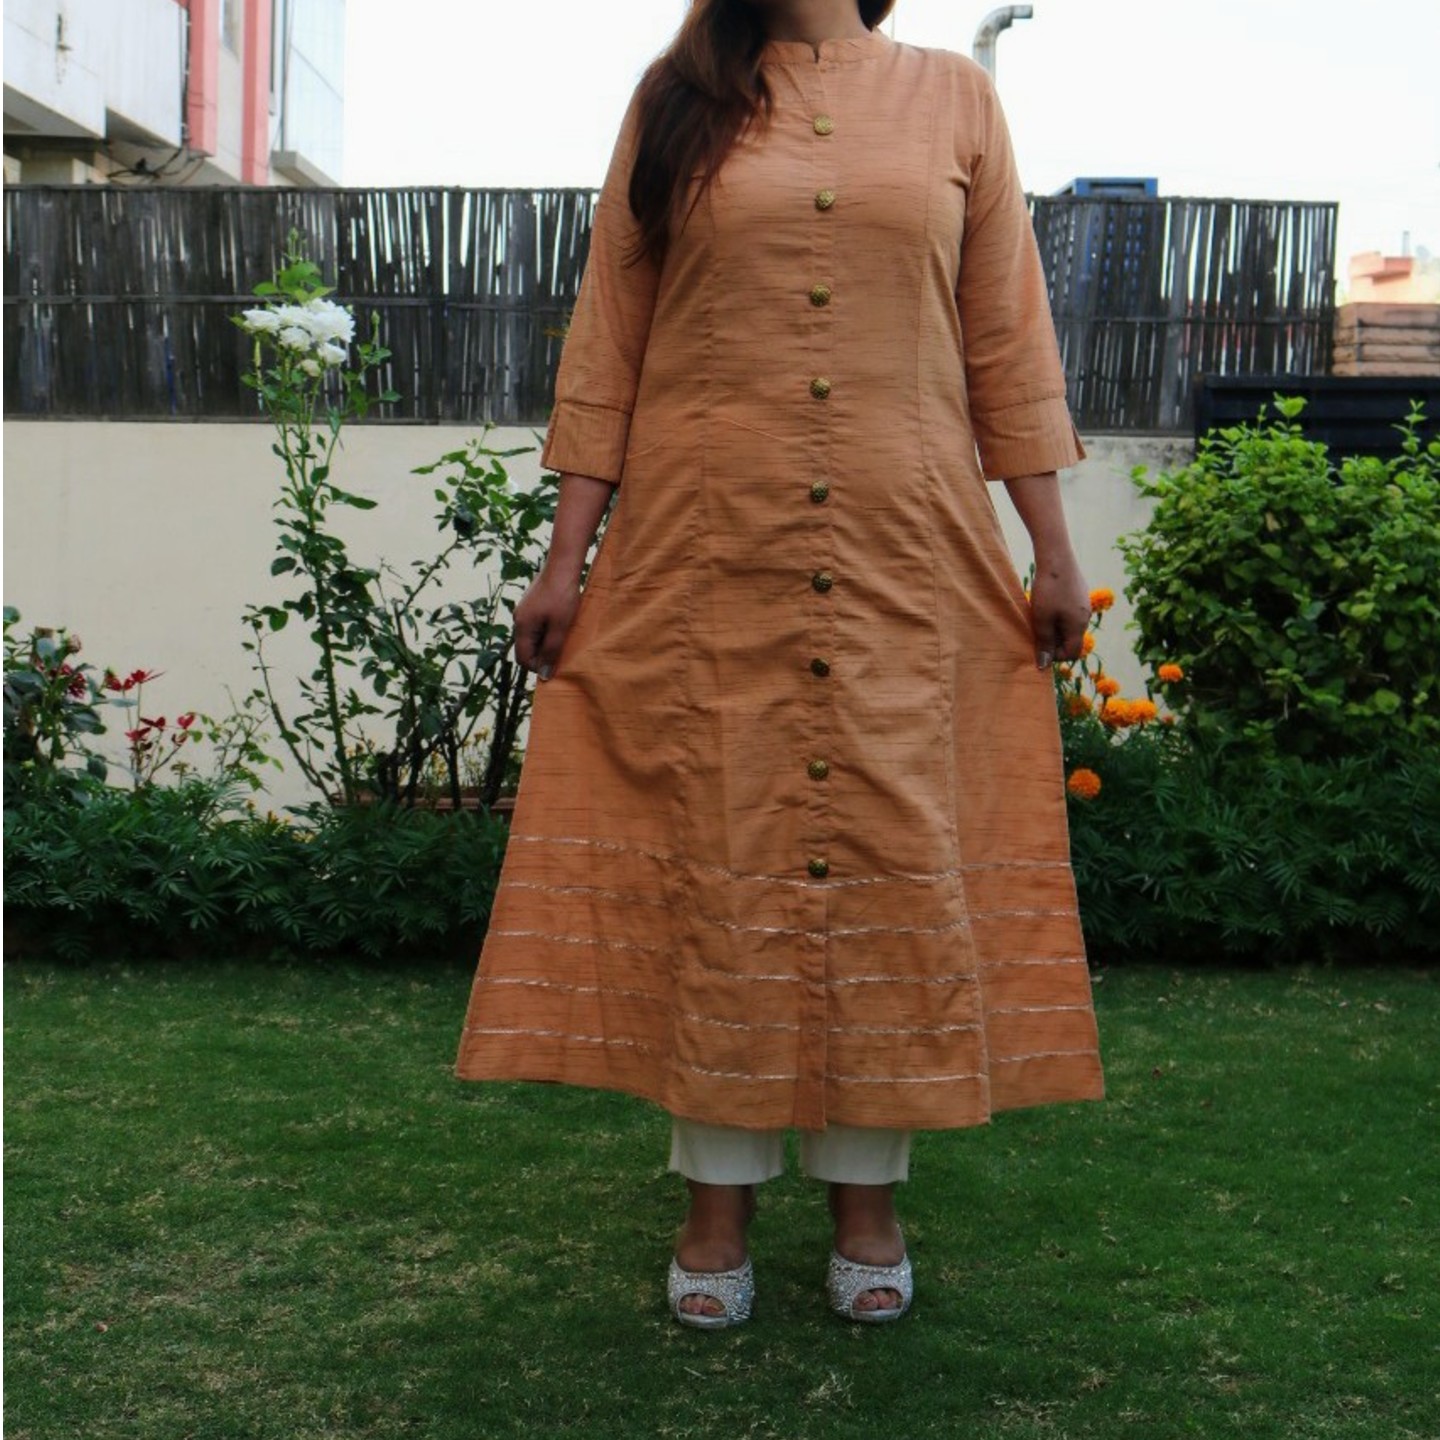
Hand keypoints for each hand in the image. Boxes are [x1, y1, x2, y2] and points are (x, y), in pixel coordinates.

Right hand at [513, 572, 581, 680]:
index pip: (523, 659)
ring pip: (531, 637)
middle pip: (526, 649)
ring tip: (563, 637)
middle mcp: (518, 620)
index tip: (557, 665)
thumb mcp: (560, 627)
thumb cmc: (563, 596)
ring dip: (545, 643)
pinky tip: (560, 625)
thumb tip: (544, 675)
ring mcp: (523, 611)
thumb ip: (551, 651)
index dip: (538, 667)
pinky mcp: (531, 605)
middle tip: (562, 652)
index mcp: (522, 627)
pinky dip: (546, 631)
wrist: (562, 565)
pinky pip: (535, 626)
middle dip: (542, 655)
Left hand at [1028, 552, 1089, 668]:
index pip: (1072, 653)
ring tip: (1039, 617)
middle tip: (1036, 632)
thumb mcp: (1042, 619)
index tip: (1039, 648)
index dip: (1056, 656)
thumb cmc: (1048, 590)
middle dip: (1054, 641)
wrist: (1057, 556)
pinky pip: (1070, 611)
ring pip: (1069, 625)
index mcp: (1079, 626)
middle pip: (1071, 639)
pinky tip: (1045, 603)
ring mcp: (1084, 603)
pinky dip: (1058, 614)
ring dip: (1054, 627)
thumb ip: (1044, 642)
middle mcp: (1086, 617)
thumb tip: (1044, 665)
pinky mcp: (1079, 592)